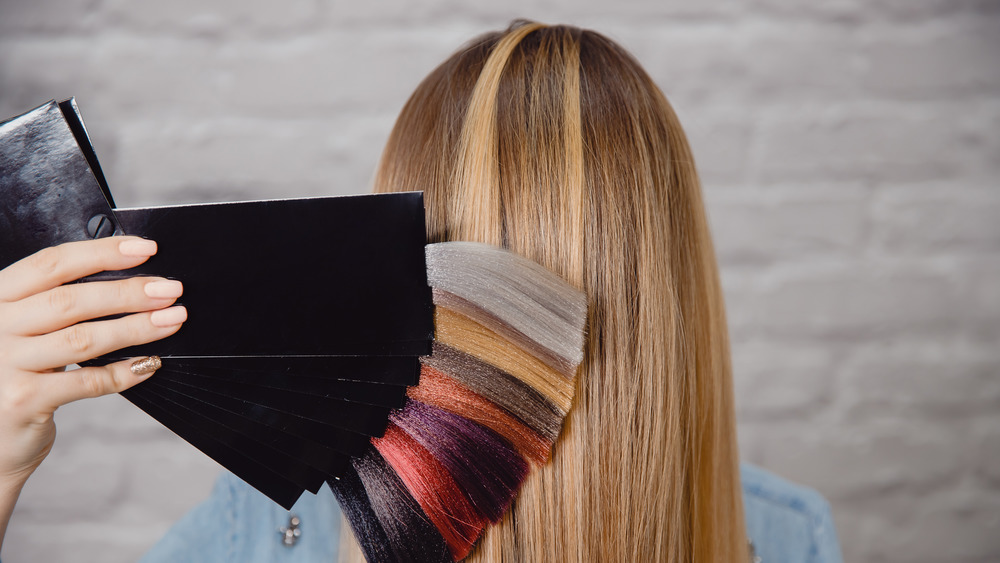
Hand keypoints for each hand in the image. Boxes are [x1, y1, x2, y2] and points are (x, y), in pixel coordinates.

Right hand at [0, 236, 185, 529]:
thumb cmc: (13, 376)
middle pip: (70, 299)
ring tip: (172, 320)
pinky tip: (149, 364)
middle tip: (170, 290)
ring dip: (136, 327)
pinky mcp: (22, 401)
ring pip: (83, 338)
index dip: (101, 253)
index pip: (51, 264)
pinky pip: (87, 381)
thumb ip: (55, 305)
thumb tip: (130, 281)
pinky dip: (124, 371)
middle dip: (128, 291)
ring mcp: (4, 364)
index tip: (145, 249)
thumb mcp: (21, 330)